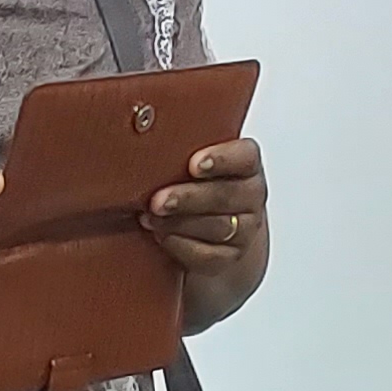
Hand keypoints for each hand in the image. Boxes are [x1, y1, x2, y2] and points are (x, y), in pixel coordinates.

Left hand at [144, 136, 268, 313]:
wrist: (213, 233)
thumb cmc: (196, 186)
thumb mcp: (192, 162)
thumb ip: (180, 151)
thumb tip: (141, 133)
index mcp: (245, 165)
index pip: (244, 157)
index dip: (221, 159)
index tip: (193, 164)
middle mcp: (250, 196)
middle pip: (225, 195)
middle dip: (188, 198)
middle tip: (158, 200)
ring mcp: (244, 229)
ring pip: (217, 227)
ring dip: (179, 223)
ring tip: (151, 217)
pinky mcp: (229, 258)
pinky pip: (207, 256)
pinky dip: (181, 246)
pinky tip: (161, 236)